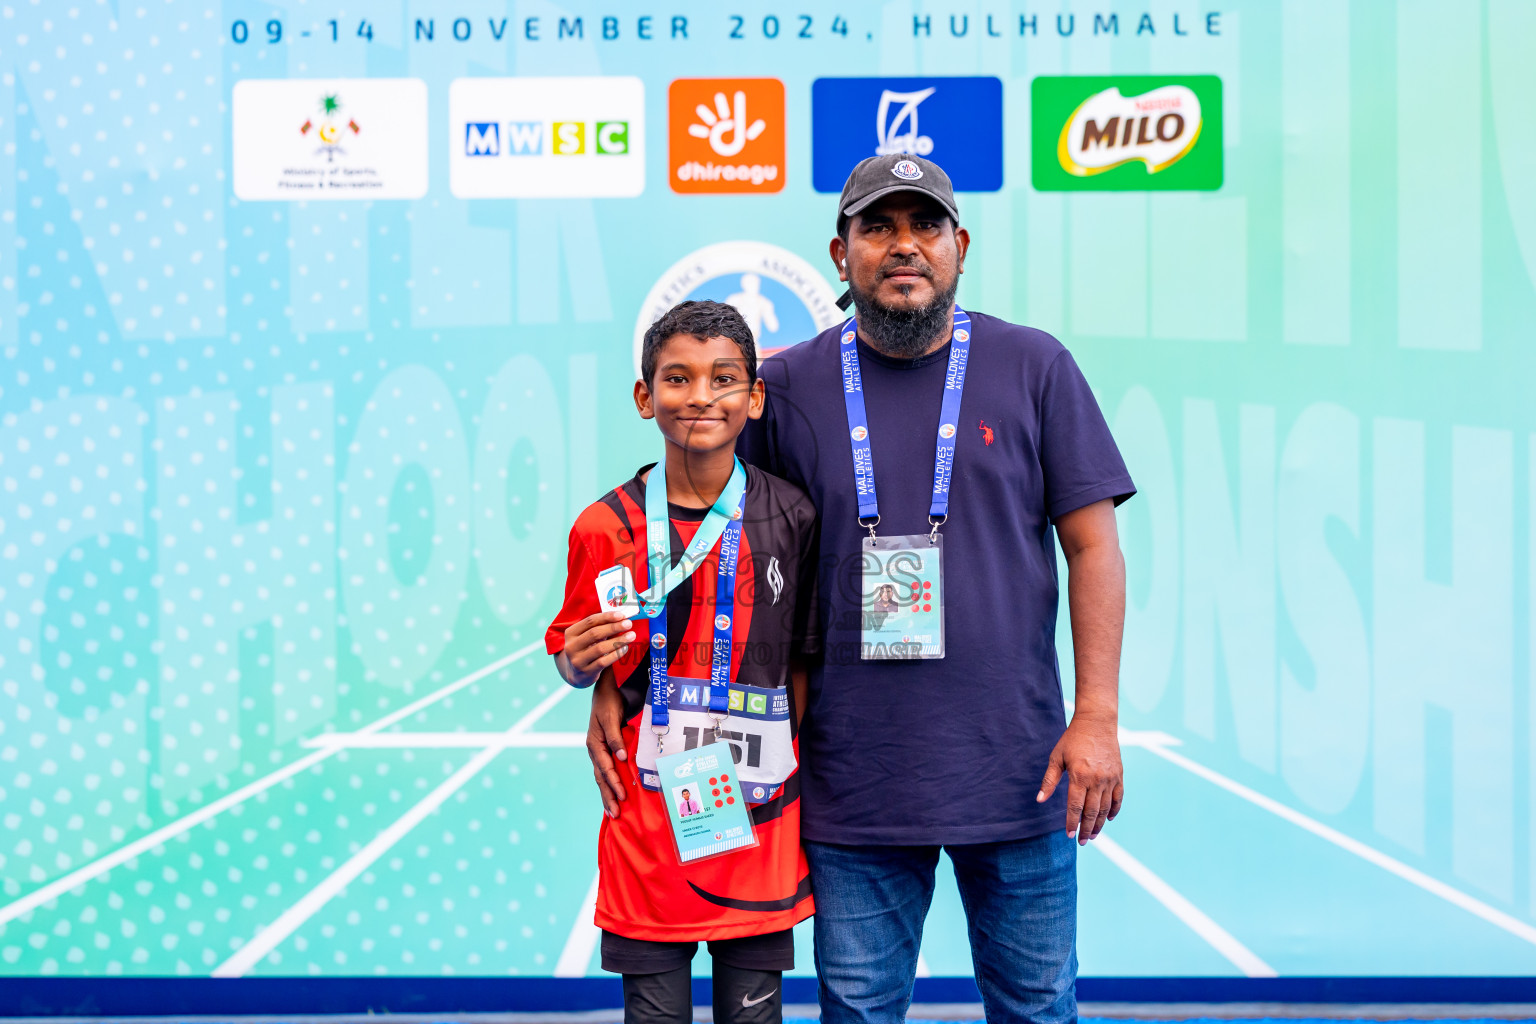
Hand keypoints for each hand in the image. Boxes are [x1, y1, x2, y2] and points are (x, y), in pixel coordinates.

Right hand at [563, 610, 634, 686]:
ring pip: (600, 648)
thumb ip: (598, 627)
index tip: (621, 615)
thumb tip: (620, 618)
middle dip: (614, 627)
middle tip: (628, 624)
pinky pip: (603, 662)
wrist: (576, 674)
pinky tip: (625, 648)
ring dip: (618, 641)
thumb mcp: (585, 637)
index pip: (590, 621)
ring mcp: (577, 660)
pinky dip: (616, 654)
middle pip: (595, 633)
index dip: (606, 617)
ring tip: (631, 635)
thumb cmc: (585, 650)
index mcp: (571, 633)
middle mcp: (571, 646)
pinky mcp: (586, 672)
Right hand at [587, 677, 627, 817]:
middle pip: (601, 778)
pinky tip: (613, 794)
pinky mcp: (604, 750)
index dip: (614, 782)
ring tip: (613, 811)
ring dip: (607, 794)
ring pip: (602, 777)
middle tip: (615, 814)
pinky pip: (605, 771)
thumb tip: (622, 759)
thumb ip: (616, 739)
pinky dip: (609, 784)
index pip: (605, 768)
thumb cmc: (608, 703)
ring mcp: (598, 752)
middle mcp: (594, 750)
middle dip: (608, 796)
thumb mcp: (611, 718)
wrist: (605, 691)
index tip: (623, 795)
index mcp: (594, 744)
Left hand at [1036, 713, 1123, 844]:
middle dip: (1086, 829)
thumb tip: (1039, 800)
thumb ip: (1049, 780)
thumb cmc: (1073, 740)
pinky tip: (1107, 819)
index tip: (1069, 835)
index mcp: (1079, 776)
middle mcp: (1097, 780)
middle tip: (1081, 841)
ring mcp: (1110, 778)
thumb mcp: (1057, 757)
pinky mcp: (1118, 775)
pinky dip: (1114, 810)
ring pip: (1105, 808)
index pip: (1075, 806)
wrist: (1097, 723)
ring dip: (1099, 824)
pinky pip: (1118, 798)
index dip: (1072, 823)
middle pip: (1091, 811)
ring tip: (1092, 835)